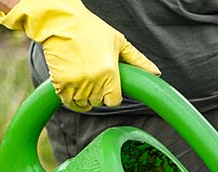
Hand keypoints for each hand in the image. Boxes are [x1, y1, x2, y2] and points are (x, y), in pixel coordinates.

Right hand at [0, 0, 159, 111]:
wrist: (61, 21)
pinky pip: (68, 102)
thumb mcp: (119, 42)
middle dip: (99, 94)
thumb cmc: (90, 28)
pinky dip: (71, 99)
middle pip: (99, 102)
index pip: (114, 101)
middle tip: (95, 78)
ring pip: (84, 104)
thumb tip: (156, 72)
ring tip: (84, 82)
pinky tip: (74, 89)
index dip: (112, 95)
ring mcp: (76, 83)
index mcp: (109, 72)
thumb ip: (138, 60)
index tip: (109, 87)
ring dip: (85, 98)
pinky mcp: (60, 83)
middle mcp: (93, 80)